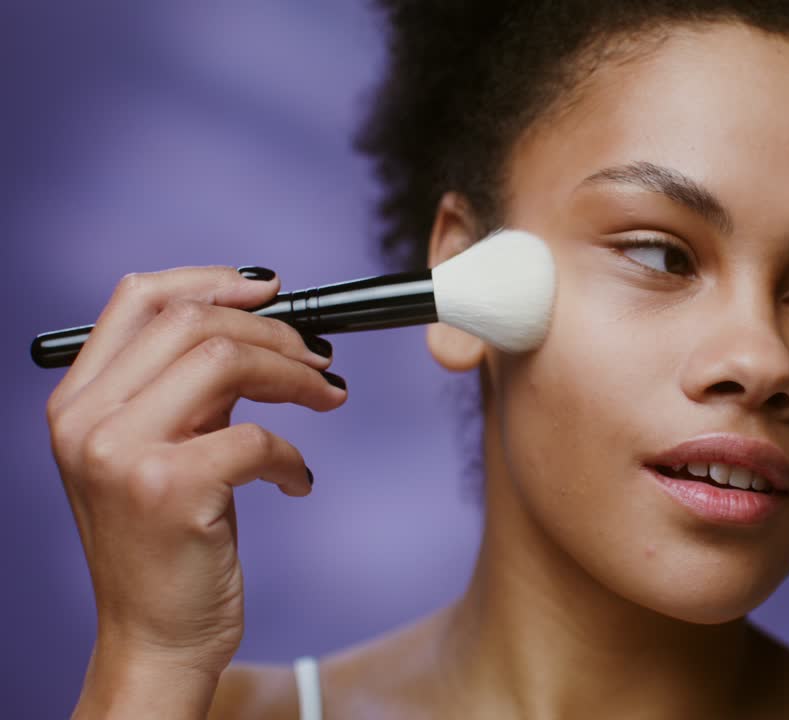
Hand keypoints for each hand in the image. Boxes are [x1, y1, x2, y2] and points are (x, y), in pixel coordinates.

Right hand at [46, 267, 345, 711]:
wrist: (156, 635)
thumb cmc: (166, 543)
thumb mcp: (156, 452)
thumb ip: (187, 390)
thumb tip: (263, 329)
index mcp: (77, 400)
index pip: (138, 298)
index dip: (213, 280)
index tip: (272, 292)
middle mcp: (86, 419)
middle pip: (196, 323)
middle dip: (277, 333)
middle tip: (321, 360)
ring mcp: (122, 453)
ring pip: (228, 360)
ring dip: (296, 376)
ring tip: (327, 397)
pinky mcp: (171, 490)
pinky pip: (259, 437)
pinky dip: (294, 455)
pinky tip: (297, 482)